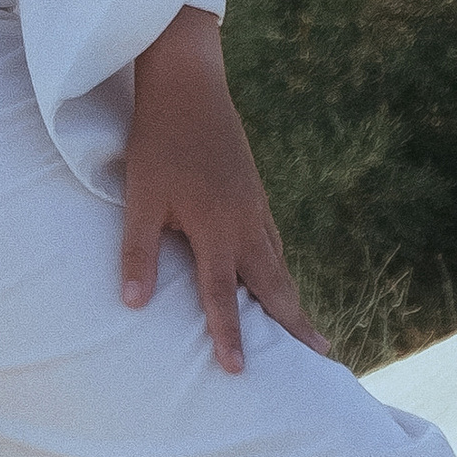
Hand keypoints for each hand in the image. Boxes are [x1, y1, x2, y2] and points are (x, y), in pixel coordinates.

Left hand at [120, 7, 331, 374]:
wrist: (188, 83)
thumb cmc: (157, 141)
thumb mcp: (141, 197)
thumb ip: (138, 251)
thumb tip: (132, 306)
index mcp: (217, 228)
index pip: (224, 294)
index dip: (230, 335)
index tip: (240, 373)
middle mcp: (245, 221)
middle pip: (275, 284)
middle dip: (296, 323)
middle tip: (323, 356)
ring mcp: (255, 204)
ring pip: (278, 262)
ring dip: (292, 297)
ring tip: (307, 329)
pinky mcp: (253, 189)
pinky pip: (273, 240)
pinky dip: (280, 266)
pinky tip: (277, 273)